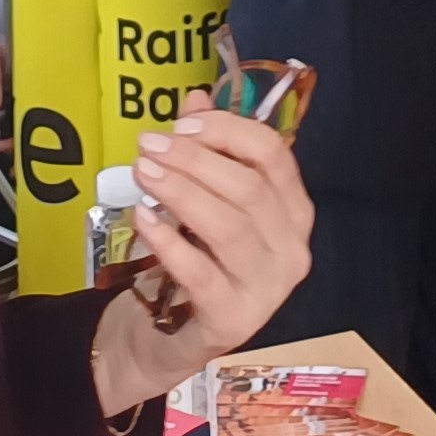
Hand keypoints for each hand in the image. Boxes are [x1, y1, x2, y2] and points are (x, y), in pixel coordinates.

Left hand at [89, 106, 313, 416]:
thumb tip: (196, 98)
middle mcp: (292, 247)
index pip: (273, 154)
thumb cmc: (199, 258)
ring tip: (142, 173)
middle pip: (248, 187)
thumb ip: (206, 151)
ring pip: (229, 226)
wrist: (174, 338)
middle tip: (148, 146)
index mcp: (294, 209)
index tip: (180, 125)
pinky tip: (143, 219)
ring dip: (181, 192)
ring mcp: (268, 288)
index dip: (226, 131)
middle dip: (194, 159)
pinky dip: (170, 241)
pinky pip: (202, 272)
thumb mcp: (205, 201)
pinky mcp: (234, 319)